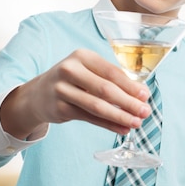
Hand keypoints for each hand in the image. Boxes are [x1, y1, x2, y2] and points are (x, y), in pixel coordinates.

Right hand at [0, 49, 151, 138]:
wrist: (38, 94)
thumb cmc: (72, 80)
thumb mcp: (88, 71)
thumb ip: (111, 80)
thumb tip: (141, 95)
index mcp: (82, 56)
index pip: (111, 72)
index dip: (131, 85)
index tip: (146, 95)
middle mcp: (70, 70)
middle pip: (105, 89)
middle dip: (128, 102)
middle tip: (145, 111)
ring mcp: (62, 90)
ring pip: (97, 106)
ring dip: (120, 116)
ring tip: (136, 123)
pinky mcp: (59, 108)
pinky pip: (89, 118)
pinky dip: (108, 125)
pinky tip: (122, 129)